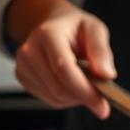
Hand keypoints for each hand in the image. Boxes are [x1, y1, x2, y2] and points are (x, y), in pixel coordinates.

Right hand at [5, 0, 116, 118]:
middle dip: (83, 96)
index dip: (84, 89)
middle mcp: (30, 50)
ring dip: (76, 97)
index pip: (63, 68)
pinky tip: (70, 83)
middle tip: (100, 94)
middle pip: (58, 87)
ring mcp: (23, 65)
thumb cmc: (75, 28)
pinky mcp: (23, 78)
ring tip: (84, 81)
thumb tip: (106, 75)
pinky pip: (49, 99)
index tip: (102, 105)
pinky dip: (66, 98)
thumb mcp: (95, 29)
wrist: (54, 25)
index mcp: (47, 33)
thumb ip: (101, 51)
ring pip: (55, 97)